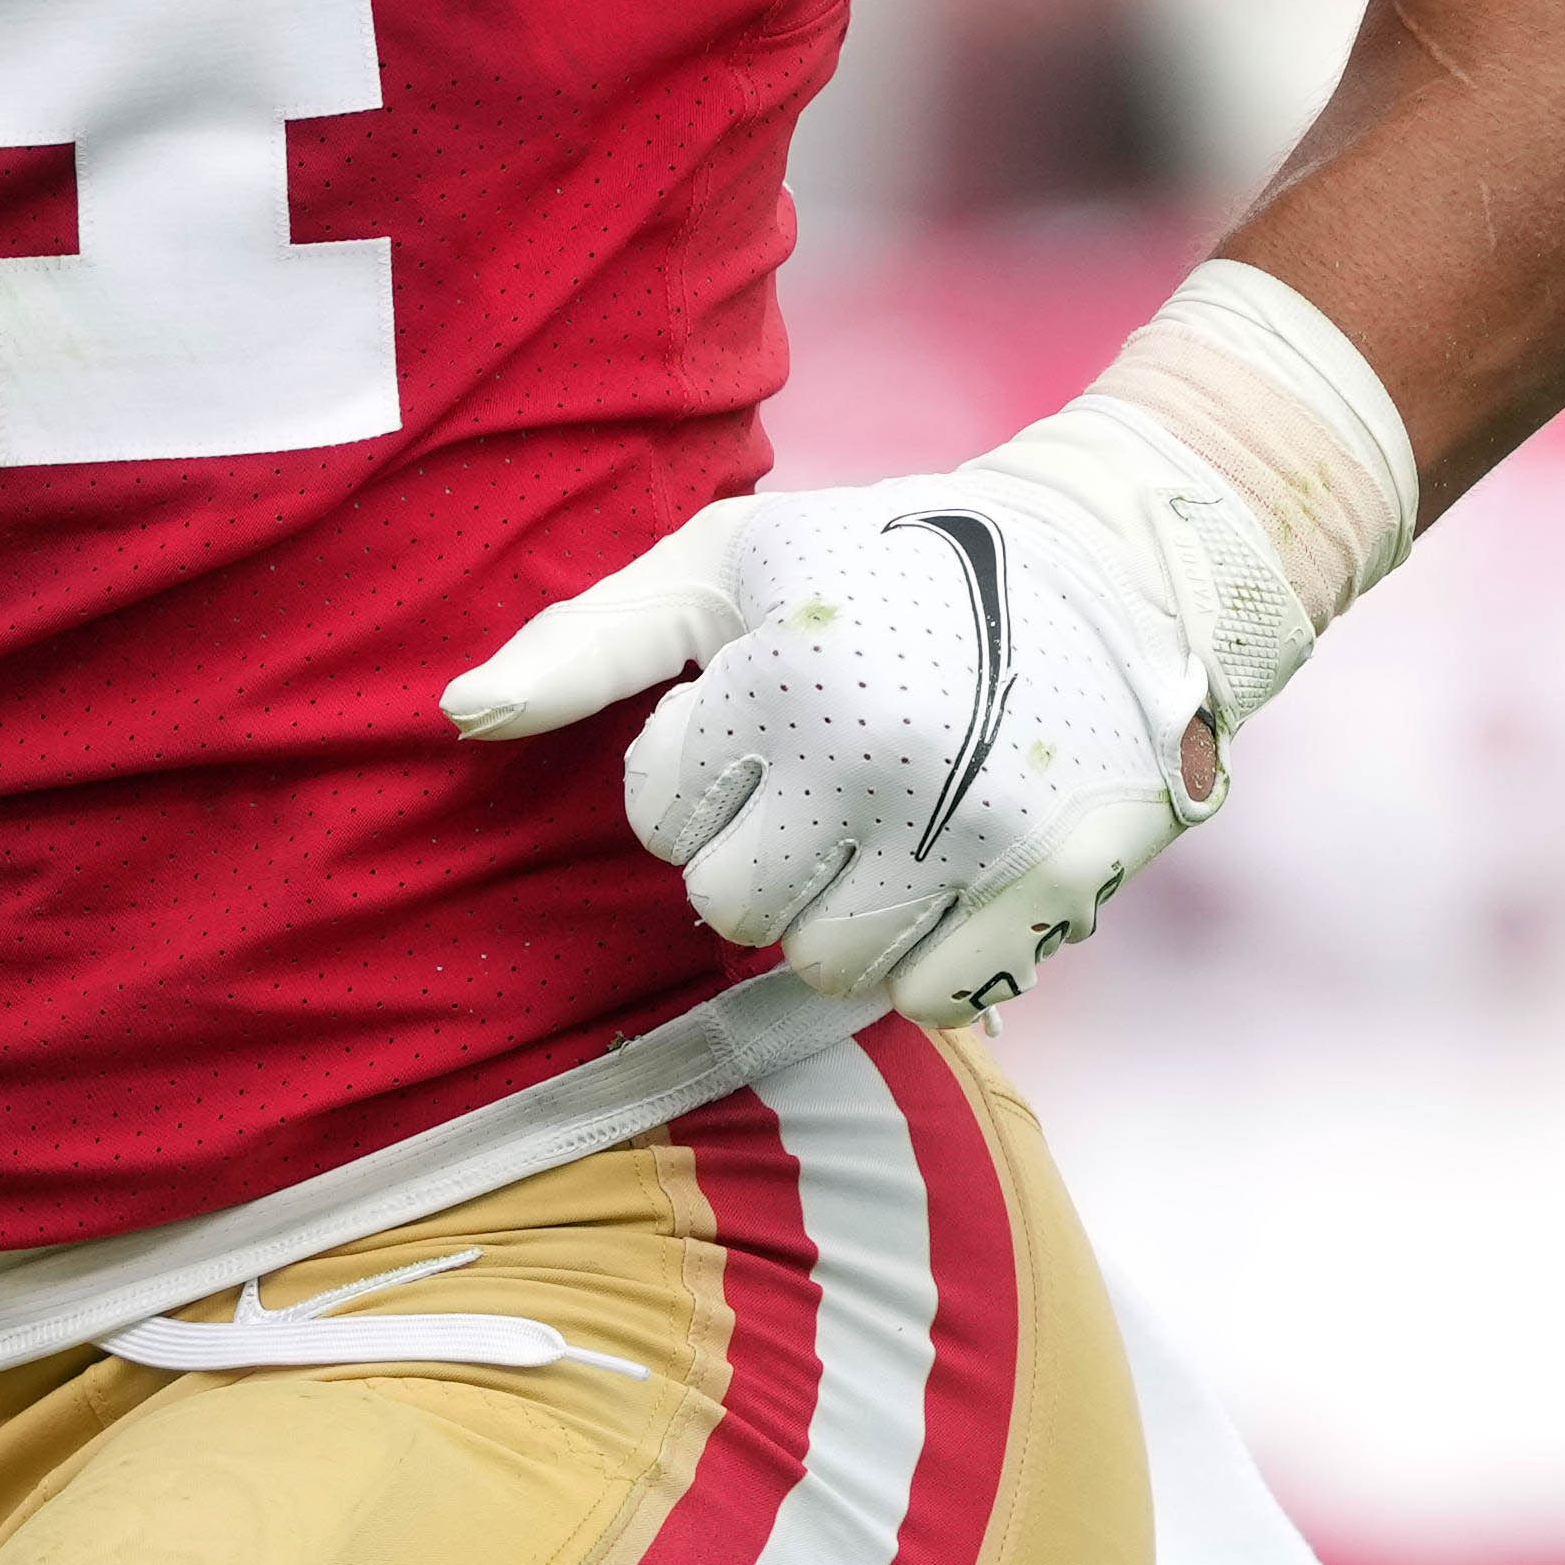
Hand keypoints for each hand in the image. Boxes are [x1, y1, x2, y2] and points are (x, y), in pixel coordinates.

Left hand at [443, 469, 1219, 1018]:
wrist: (1105, 566)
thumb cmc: (879, 563)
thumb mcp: (724, 564)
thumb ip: (587, 639)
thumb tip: (459, 713)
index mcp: (785, 672)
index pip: (660, 816)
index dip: (694, 777)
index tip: (755, 726)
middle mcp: (878, 757)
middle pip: (733, 909)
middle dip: (754, 858)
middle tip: (813, 789)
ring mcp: (974, 829)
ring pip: (826, 968)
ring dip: (835, 915)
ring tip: (876, 830)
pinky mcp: (1056, 884)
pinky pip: (932, 1000)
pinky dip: (926, 958)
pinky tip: (942, 873)